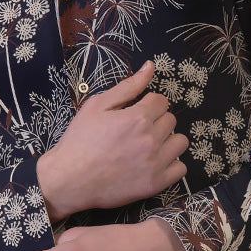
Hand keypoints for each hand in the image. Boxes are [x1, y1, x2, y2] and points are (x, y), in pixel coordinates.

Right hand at [37, 62, 188, 221]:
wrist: (69, 179)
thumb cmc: (80, 142)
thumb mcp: (97, 106)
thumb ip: (128, 86)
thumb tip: (149, 67)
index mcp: (137, 117)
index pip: (161, 101)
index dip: (148, 105)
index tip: (137, 113)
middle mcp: (150, 139)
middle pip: (171, 120)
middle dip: (157, 121)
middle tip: (137, 131)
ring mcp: (155, 163)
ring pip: (180, 142)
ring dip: (168, 141)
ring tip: (149, 146)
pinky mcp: (155, 183)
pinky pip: (180, 169)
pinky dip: (171, 165)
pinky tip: (154, 163)